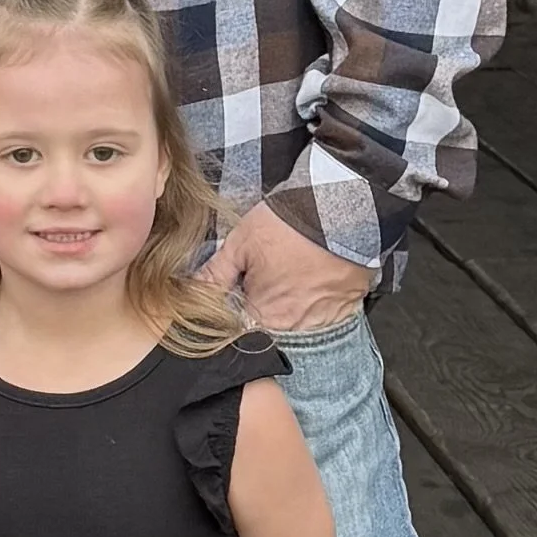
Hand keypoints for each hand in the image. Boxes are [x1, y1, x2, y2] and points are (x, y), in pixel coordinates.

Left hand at [203, 200, 379, 335]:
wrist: (337, 209)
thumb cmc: (287, 225)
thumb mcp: (240, 242)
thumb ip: (215, 273)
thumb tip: (190, 290)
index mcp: (263, 315)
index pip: (240, 327)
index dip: (236, 306)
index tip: (241, 285)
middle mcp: (294, 327)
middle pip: (269, 324)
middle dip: (264, 303)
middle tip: (270, 270)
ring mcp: (323, 320)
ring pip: (297, 320)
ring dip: (291, 302)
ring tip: (293, 269)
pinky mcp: (346, 309)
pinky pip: (325, 314)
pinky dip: (317, 299)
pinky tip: (313, 275)